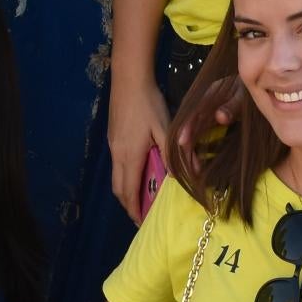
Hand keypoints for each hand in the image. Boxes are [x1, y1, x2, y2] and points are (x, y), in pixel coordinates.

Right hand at [108, 74, 169, 220]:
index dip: (134, 210)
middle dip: (128, 205)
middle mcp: (117, 154)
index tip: (142, 223)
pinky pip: (117, 165)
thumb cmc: (148, 103)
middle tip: (142, 214)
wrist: (128, 78)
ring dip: (127, 190)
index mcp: (129, 156)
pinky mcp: (113, 137)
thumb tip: (188, 175)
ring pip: (116, 177)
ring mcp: (113, 145)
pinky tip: (140, 172)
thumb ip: (173, 155)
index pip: (129, 192)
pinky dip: (126, 176)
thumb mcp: (164, 130)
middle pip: (118, 189)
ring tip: (142, 197)